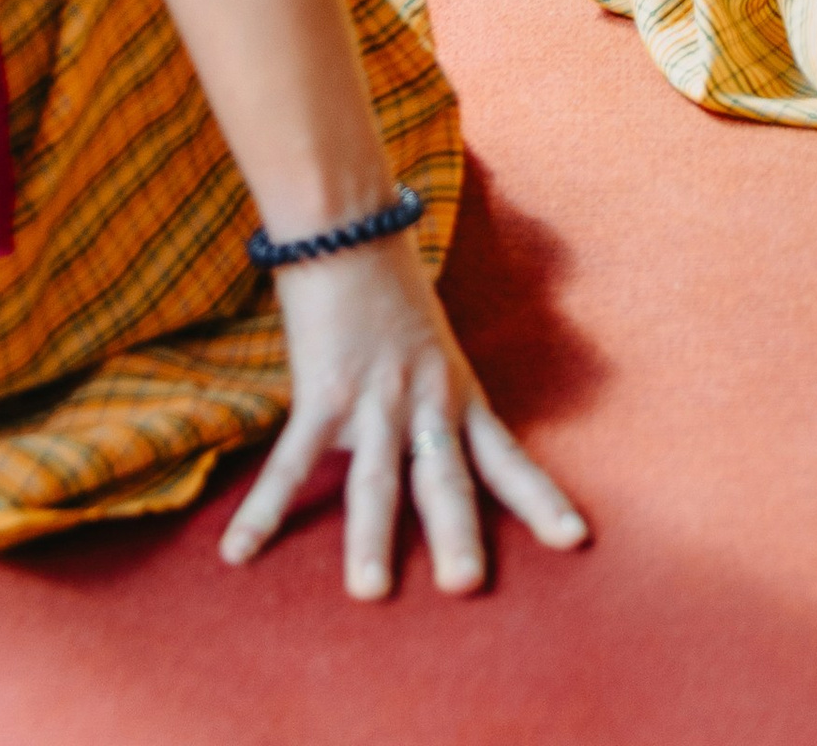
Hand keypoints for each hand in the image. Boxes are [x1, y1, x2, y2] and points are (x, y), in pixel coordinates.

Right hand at [219, 231, 588, 596]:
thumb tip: (437, 446)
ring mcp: (374, 400)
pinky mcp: (322, 392)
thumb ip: (437, 398)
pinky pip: (291, 460)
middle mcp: (425, 403)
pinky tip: (240, 552)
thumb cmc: (390, 287)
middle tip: (467, 587)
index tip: (575, 542)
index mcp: (459, 395)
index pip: (508, 459)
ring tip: (369, 592)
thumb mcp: (434, 346)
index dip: (542, 502)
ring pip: (376, 480)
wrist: (350, 225)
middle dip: (457, 536)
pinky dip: (264, 509)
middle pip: (446, 480)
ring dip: (370, 538)